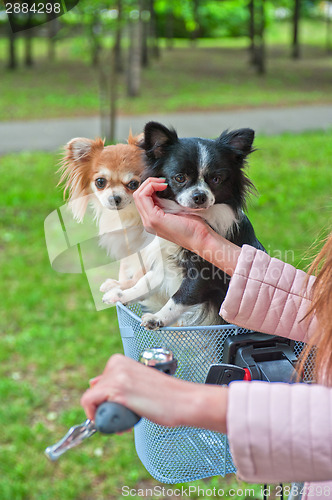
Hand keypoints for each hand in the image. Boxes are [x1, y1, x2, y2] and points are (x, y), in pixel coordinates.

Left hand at [81, 354, 227, 432]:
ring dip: (107, 415)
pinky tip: (118, 424)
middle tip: (127, 416)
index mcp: (120, 360)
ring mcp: (116, 374)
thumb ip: (116, 381)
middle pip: (94, 392)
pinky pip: (90, 403)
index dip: (108, 401)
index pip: (99, 384)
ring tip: (128, 419)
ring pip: (92, 399)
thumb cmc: (165, 396)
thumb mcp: (137, 383)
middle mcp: (116, 363)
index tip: (123, 409)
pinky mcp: (117, 388)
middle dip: (107, 408)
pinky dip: (96, 417)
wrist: (184, 401)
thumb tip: (93, 382)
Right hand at [133, 178, 212, 253]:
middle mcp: (148, 222)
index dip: (150, 187)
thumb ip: (167, 203)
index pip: (142, 200)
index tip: (163, 183)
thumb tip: (163, 189)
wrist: (200, 238)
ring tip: (162, 182)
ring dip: (149, 184)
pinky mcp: (154, 218)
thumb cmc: (193, 227)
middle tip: (161, 180)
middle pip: (137, 196)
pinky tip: (162, 186)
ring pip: (138, 195)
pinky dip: (151, 187)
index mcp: (152, 221)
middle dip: (148, 183)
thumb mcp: (177, 211)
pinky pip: (143, 197)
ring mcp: (149, 221)